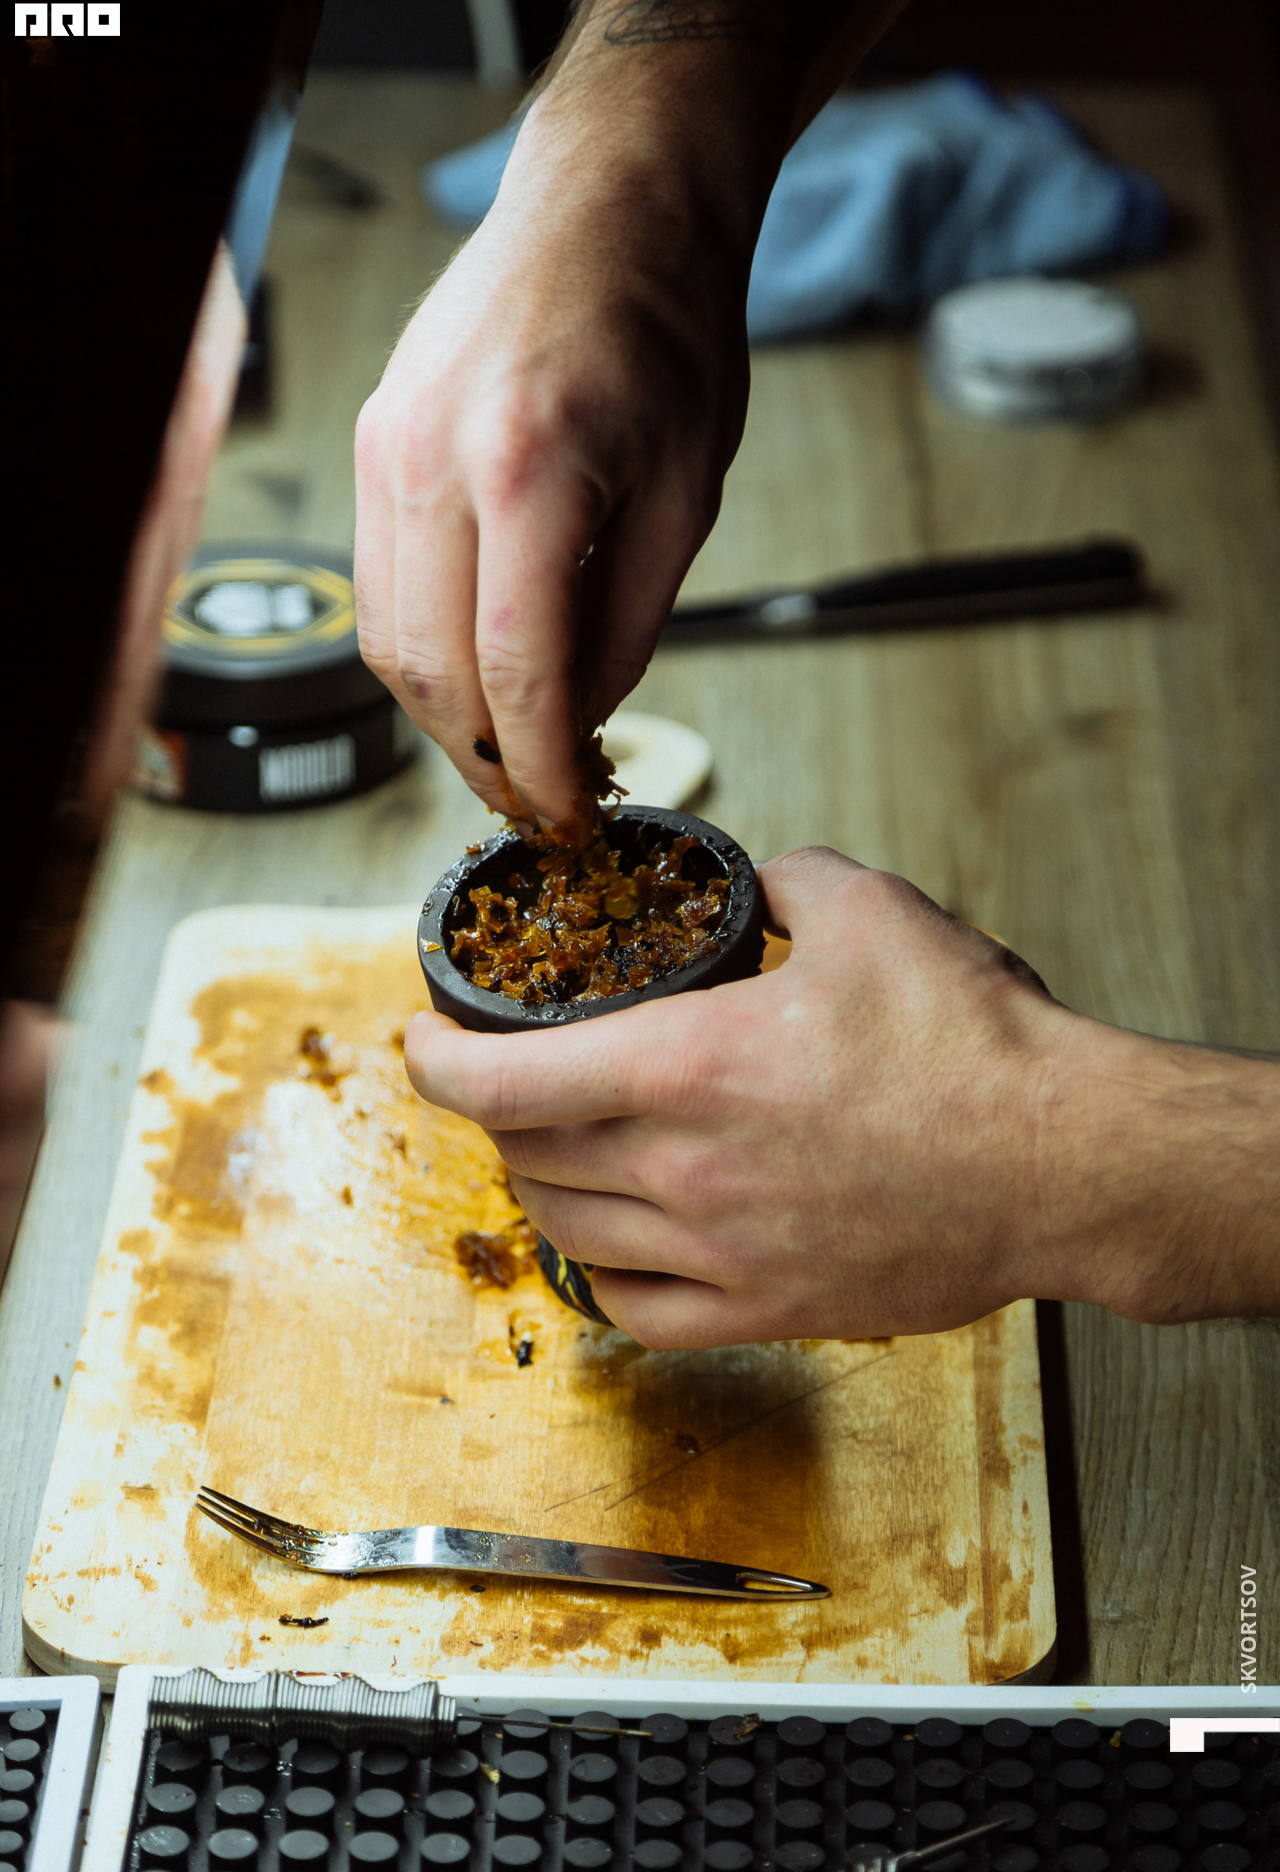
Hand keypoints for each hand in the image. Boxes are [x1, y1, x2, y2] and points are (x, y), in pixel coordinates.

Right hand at [354, 96, 751, 826]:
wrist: (608, 205)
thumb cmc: (668, 330)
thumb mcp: (689, 494)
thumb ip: (630, 624)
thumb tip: (581, 721)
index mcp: (529, 471)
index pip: (514, 672)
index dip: (538, 766)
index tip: (567, 817)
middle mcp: (432, 460)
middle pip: (429, 673)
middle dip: (483, 759)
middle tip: (537, 801)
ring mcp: (385, 447)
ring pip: (385, 639)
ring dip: (442, 716)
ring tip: (508, 746)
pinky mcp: (371, 440)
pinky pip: (377, 582)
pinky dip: (420, 647)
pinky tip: (474, 667)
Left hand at [405, 846, 1279, 1344]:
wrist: (1063, 1161)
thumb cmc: (976, 1046)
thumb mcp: (866, 909)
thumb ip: (780, 881)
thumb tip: (749, 880)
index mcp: (690, 1066)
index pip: (502, 1081)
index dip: (438, 1061)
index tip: (424, 1042)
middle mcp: (686, 1170)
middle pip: (527, 1156)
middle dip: (494, 1115)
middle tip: (504, 1081)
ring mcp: (722, 1252)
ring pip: (570, 1233)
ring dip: (541, 1185)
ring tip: (554, 1151)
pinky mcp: (768, 1309)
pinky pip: (640, 1313)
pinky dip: (603, 1276)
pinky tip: (615, 1244)